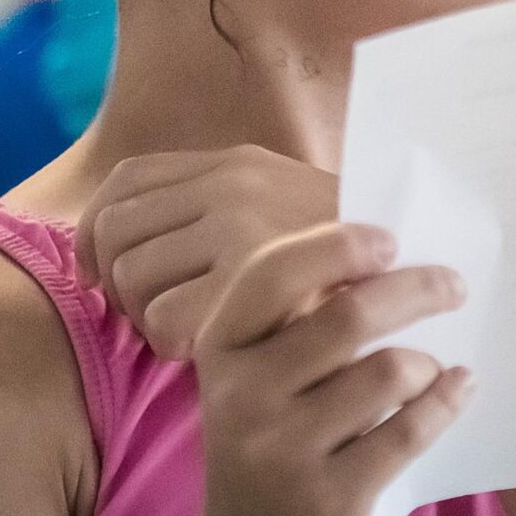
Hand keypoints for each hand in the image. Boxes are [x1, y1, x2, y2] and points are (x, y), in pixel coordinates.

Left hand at [76, 146, 337, 358]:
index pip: (124, 185)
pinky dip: (174, 346)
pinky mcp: (250, 281)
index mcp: (231, 163)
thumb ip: (209, 212)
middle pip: (115, 233)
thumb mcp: (275, 215)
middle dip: (117, 283)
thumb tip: (105, 240)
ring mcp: (240, 227)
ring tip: (191, 332)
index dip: (95, 233)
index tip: (100, 274)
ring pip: (133, 280)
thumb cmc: (341, 264)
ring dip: (148, 317)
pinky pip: (166, 320)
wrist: (420, 268)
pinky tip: (209, 352)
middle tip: (149, 314)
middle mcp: (230, 183)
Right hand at [183, 222, 470, 515]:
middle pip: (349, 314)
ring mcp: (284, 454)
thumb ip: (298, 324)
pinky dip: (446, 401)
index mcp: (220, 353)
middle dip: (416, 289)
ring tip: (431, 371)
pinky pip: (411, 431)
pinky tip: (460, 389)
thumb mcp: (257, 385)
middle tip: (453, 285)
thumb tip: (387, 258)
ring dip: (427, 365)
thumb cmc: (268, 454)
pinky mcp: (331, 502)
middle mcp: (242, 398)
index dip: (336, 246)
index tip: (390, 240)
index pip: (273, 274)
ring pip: (390, 372)